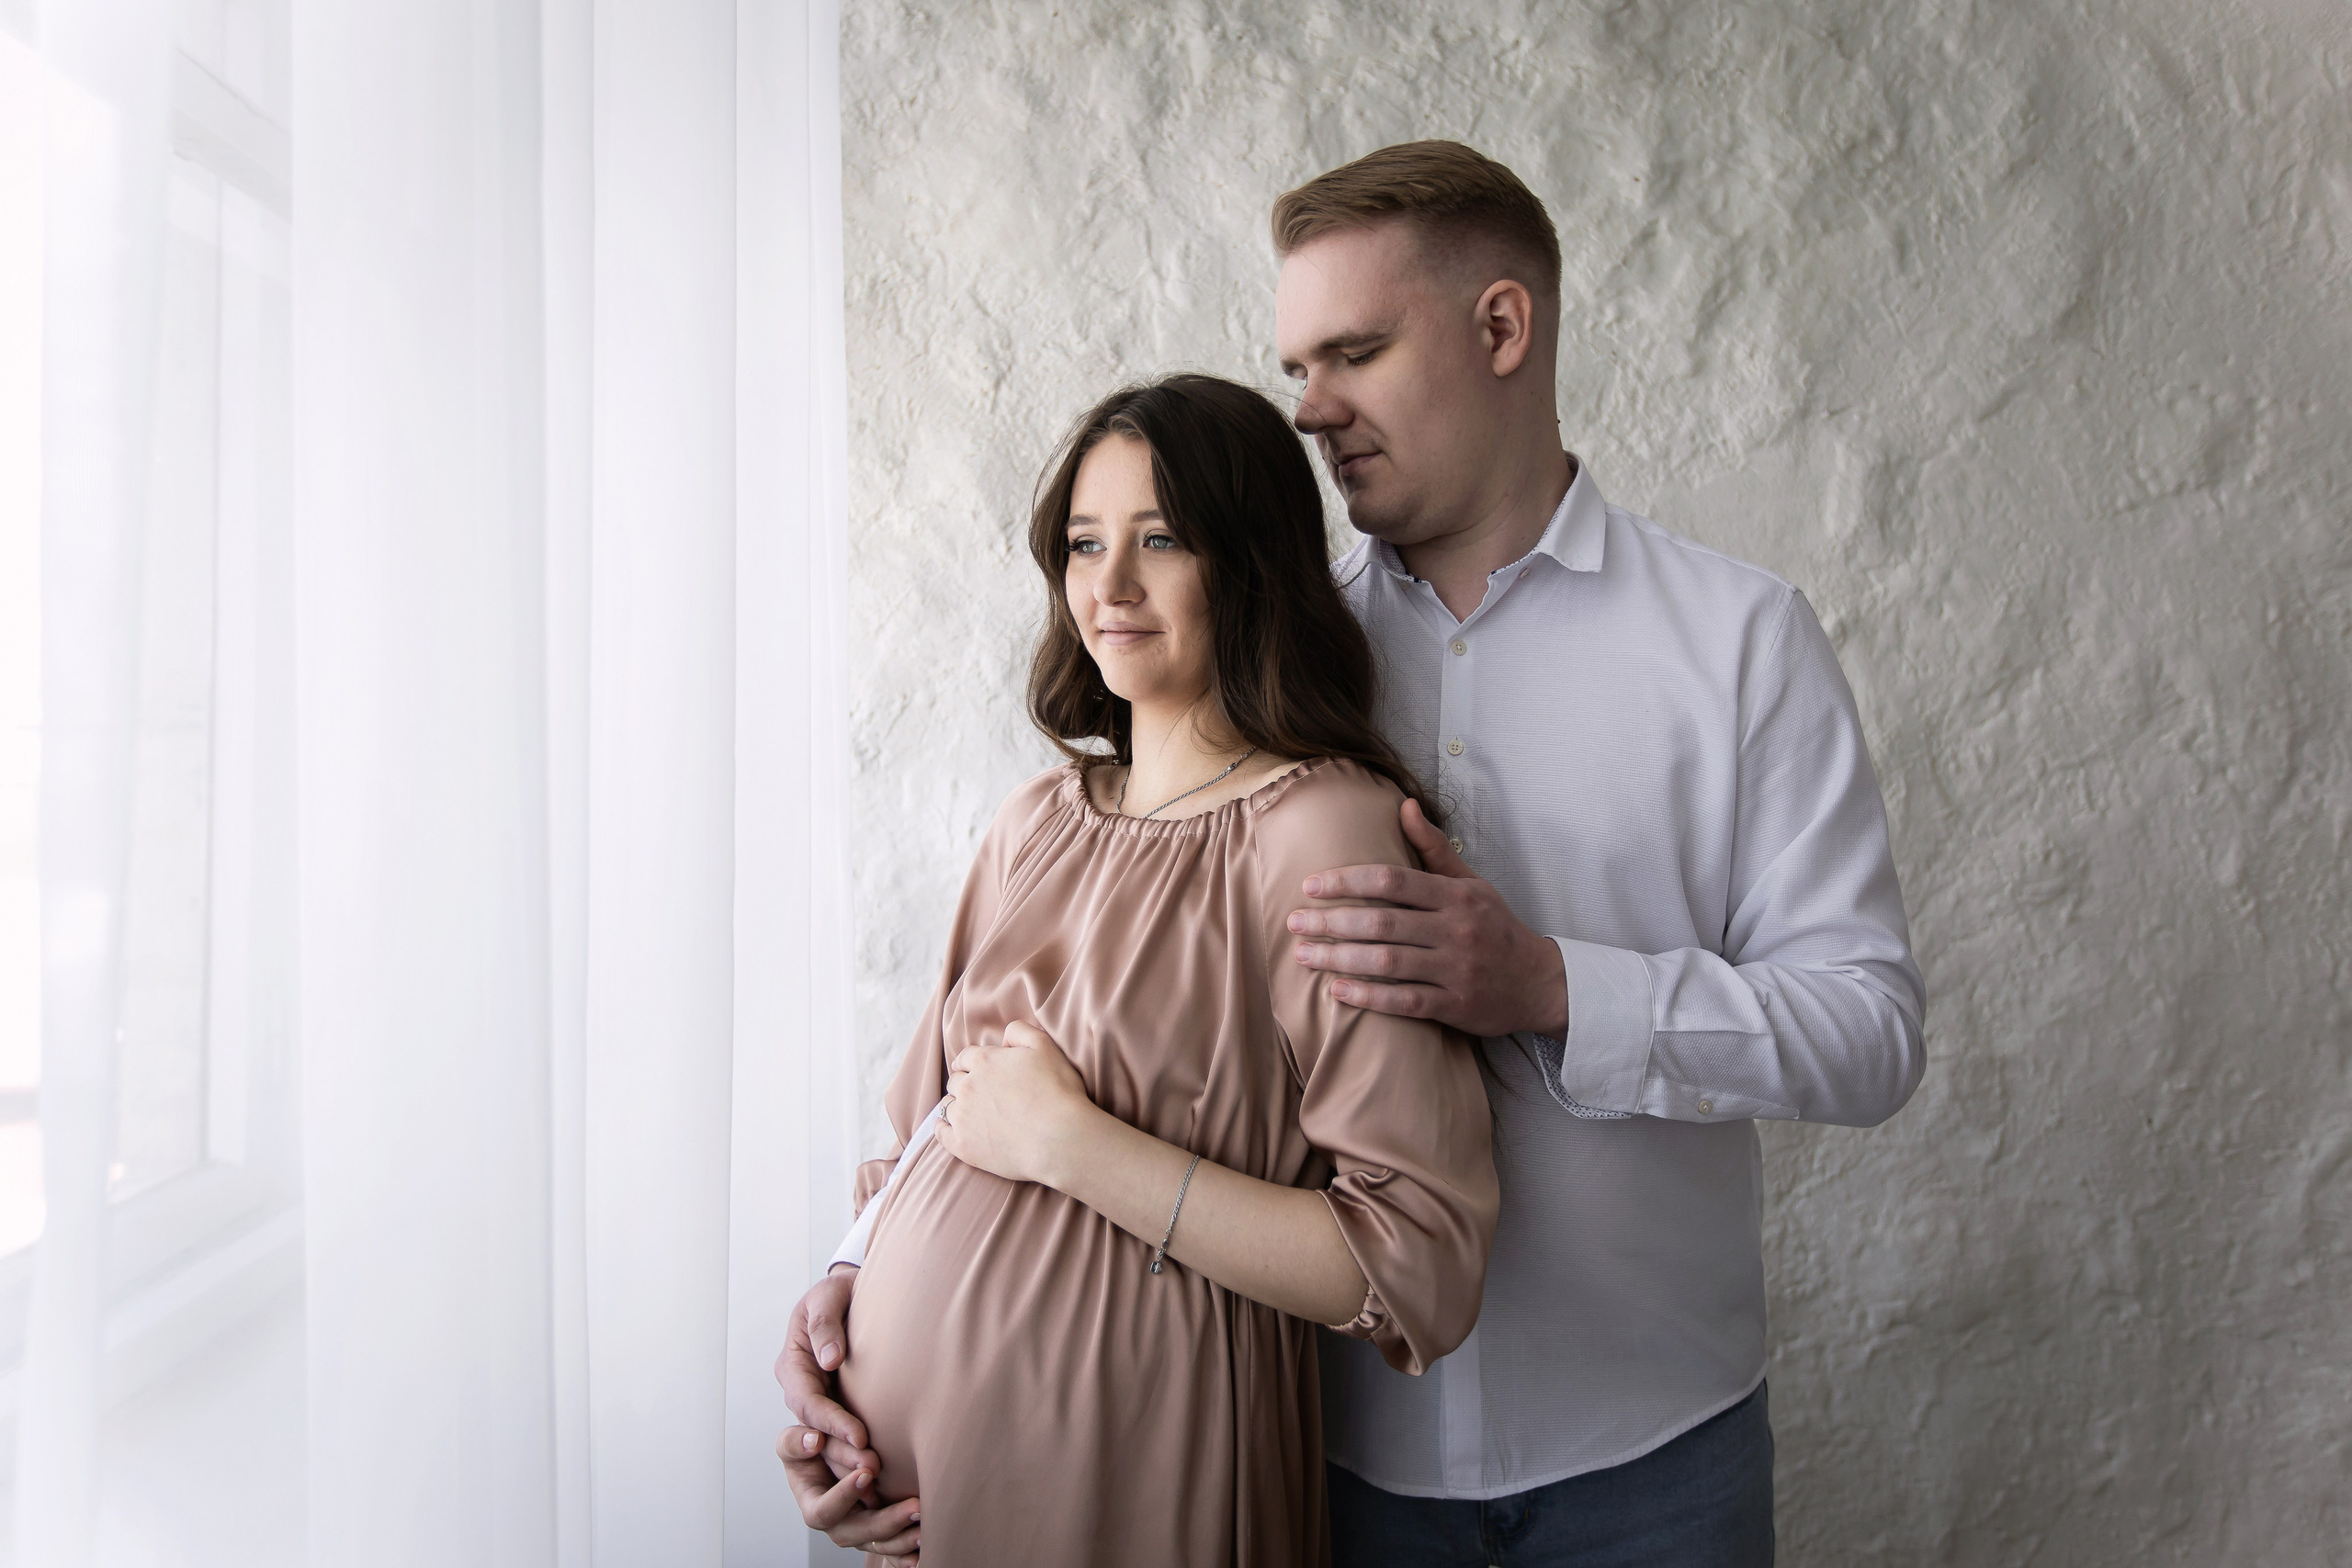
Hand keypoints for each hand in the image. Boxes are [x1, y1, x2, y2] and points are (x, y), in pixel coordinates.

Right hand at [773, 1266, 885, 1486]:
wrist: (856, 1295)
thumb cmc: (841, 1291)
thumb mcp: (829, 1294)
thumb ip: (825, 1322)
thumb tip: (828, 1359)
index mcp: (792, 1362)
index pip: (806, 1399)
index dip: (830, 1420)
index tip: (860, 1435)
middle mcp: (800, 1388)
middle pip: (814, 1429)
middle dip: (840, 1450)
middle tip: (870, 1468)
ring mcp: (818, 1401)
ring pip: (825, 1442)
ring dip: (848, 1461)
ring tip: (875, 1478)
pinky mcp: (836, 1409)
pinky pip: (840, 1439)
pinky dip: (854, 1458)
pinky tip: (877, 1478)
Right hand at [776, 1425, 921, 1558]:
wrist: (833, 1441)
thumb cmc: (814, 1438)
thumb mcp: (795, 1433)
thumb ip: (797, 1440)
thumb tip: (813, 1442)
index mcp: (811, 1501)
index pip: (823, 1510)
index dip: (843, 1496)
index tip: (867, 1473)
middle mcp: (834, 1520)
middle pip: (854, 1533)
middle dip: (885, 1523)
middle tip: (914, 1507)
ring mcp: (856, 1527)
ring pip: (876, 1543)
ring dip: (902, 1538)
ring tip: (926, 1526)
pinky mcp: (876, 1527)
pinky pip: (890, 1547)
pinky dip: (906, 1551)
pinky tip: (923, 1551)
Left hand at [934, 1020, 1099, 1189]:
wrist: (1059, 1138)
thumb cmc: (1056, 1091)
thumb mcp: (1044, 1046)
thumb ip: (1020, 1031)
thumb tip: (1003, 1036)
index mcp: (984, 1061)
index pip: (967, 1057)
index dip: (971, 1061)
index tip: (974, 1068)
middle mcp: (967, 1086)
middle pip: (955, 1081)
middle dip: (964, 1082)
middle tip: (978, 1091)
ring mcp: (962, 1117)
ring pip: (947, 1106)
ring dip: (956, 1105)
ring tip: (969, 1112)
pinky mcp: (962, 1145)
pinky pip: (941, 1133)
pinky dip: (942, 1129)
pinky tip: (948, 1129)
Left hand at [1288, 797, 1568, 1037]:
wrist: (1539, 983)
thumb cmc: (1495, 928)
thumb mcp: (1472, 883)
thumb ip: (1434, 849)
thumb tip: (1404, 805)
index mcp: (1456, 896)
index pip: (1392, 880)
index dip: (1347, 881)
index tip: (1311, 886)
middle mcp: (1455, 930)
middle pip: (1382, 922)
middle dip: (1332, 922)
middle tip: (1294, 922)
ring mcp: (1455, 970)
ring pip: (1387, 962)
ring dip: (1339, 958)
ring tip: (1303, 955)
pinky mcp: (1454, 1005)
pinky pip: (1403, 1002)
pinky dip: (1367, 996)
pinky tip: (1337, 990)